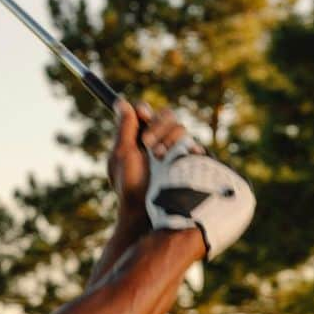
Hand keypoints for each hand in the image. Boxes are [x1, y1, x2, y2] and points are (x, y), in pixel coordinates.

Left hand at [108, 101, 197, 229]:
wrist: (147, 210)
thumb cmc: (130, 186)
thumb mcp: (122, 155)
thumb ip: (124, 129)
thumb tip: (121, 102)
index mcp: (139, 138)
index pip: (146, 114)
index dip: (145, 112)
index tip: (143, 115)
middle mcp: (158, 141)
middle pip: (166, 116)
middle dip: (158, 126)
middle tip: (148, 143)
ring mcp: (174, 150)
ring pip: (180, 127)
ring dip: (169, 139)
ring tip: (159, 158)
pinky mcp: (187, 159)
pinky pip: (193, 143)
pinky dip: (185, 147)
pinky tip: (176, 157)